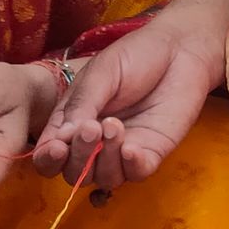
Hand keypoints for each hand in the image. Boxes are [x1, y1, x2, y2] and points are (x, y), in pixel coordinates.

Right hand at [33, 4, 224, 190]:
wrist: (180, 50)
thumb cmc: (135, 56)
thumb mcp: (101, 74)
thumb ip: (82, 104)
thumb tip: (62, 137)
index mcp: (72, 122)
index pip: (50, 154)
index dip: (48, 158)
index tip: (58, 146)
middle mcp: (94, 143)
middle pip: (74, 173)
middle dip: (79, 157)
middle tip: (91, 128)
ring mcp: (122, 151)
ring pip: (104, 178)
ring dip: (105, 158)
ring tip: (115, 125)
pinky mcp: (151, 154)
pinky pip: (135, 175)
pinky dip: (130, 166)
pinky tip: (132, 148)